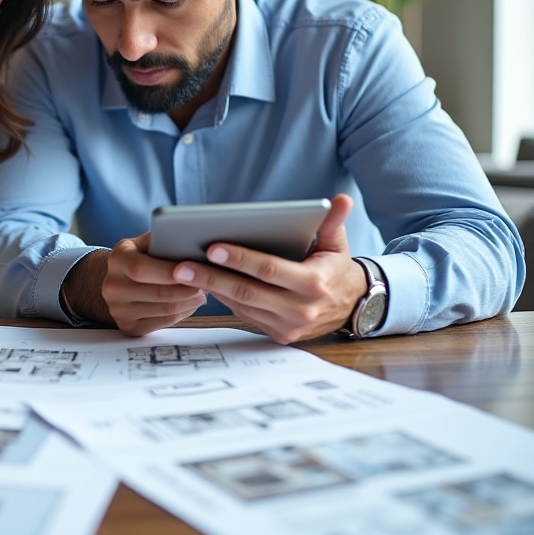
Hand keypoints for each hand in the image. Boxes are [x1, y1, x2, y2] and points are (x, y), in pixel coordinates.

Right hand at [100, 232, 207, 336]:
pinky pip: (164, 322)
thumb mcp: (145, 242)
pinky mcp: (128, 326)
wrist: (119, 279)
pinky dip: (182, 313)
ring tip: (202, 292)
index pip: (141, 268)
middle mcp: (112, 286)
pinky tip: (190, 303)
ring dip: (189, 302)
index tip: (193, 270)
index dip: (168, 272)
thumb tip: (191, 240)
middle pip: (156, 293)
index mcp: (117, 259)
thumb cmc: (141, 257)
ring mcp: (118, 309)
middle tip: (206, 282)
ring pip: (164, 310)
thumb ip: (163, 241)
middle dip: (185, 289)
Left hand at [173, 194, 362, 342]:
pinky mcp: (279, 335)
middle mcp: (300, 309)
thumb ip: (333, 222)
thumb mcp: (337, 244)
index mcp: (314, 283)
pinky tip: (204, 284)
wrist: (351, 307)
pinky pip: (244, 315)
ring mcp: (288, 326)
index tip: (212, 247)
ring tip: (184, 273)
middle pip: (247, 292)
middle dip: (211, 278)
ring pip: (241, 306)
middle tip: (181, 266)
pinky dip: (223, 299)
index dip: (239, 259)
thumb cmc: (335, 269)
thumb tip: (341, 199)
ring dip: (211, 289)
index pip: (269, 269)